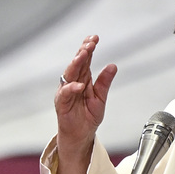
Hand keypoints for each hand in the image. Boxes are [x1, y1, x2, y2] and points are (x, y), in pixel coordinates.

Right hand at [54, 35, 117, 173]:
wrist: (81, 135)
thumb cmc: (88, 117)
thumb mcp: (101, 98)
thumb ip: (105, 82)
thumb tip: (113, 66)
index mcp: (83, 78)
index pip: (85, 59)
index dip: (89, 47)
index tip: (95, 37)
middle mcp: (73, 82)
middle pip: (77, 63)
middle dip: (83, 51)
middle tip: (90, 43)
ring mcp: (66, 92)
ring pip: (69, 74)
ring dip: (75, 64)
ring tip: (83, 54)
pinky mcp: (61, 103)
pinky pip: (65, 94)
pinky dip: (72, 88)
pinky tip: (79, 85)